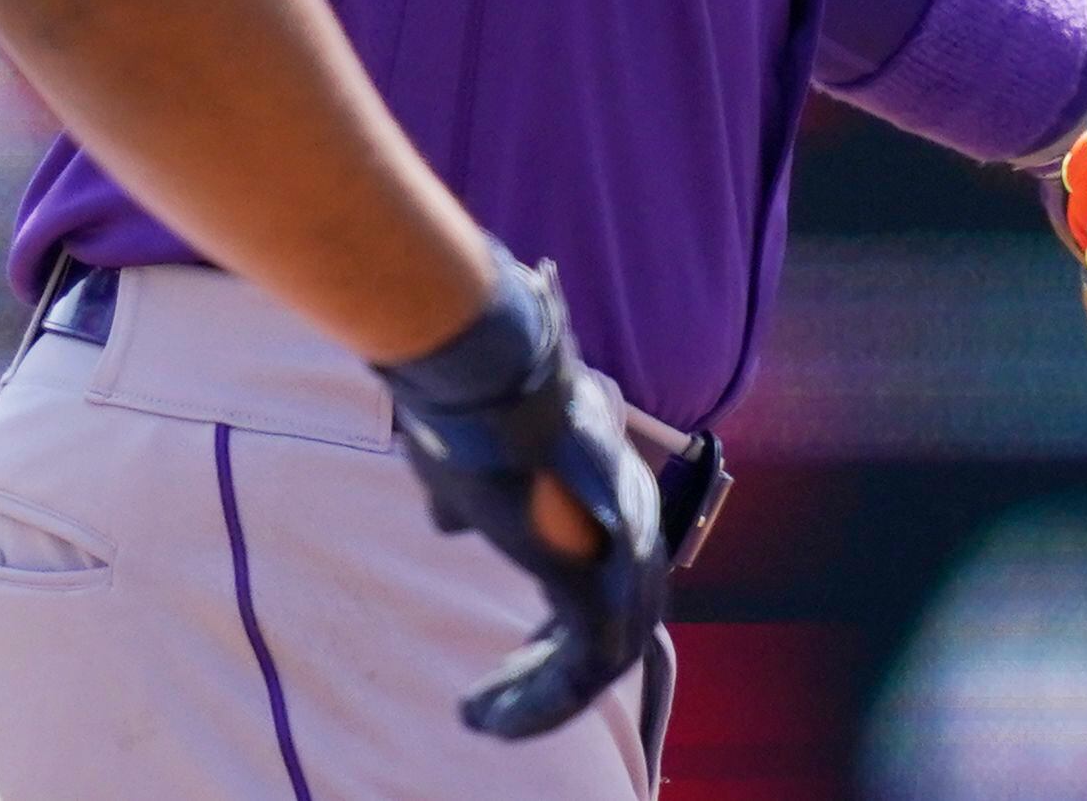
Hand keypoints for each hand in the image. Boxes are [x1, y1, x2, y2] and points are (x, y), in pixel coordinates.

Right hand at [373, 251, 672, 737]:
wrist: (484, 369)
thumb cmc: (472, 399)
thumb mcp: (474, 458)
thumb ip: (472, 498)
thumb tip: (452, 521)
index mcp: (615, 488)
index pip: (611, 577)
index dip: (564, 626)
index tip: (518, 657)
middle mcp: (634, 522)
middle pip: (615, 625)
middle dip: (553, 670)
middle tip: (500, 698)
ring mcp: (621, 554)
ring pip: (601, 659)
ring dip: (540, 698)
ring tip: (484, 717)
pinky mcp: (594, 581)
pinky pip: (581, 672)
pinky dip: (538, 705)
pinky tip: (487, 718)